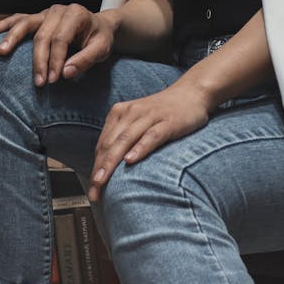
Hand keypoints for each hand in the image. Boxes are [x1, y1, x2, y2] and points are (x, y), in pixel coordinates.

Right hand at [0, 4, 118, 86]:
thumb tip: (65, 73)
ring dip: (13, 38)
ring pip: (26, 24)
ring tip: (2, 52)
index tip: (53, 80)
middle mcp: (58, 10)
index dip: (56, 60)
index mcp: (76, 14)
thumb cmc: (100, 38)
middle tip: (39, 82)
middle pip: (42, 35)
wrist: (99, 26)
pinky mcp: (38, 17)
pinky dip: (6, 24)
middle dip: (39, 60)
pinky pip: (19, 18)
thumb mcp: (102, 49)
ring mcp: (46, 12)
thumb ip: (86, 60)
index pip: (61, 39)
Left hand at [87, 84, 211, 202]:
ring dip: (111, 162)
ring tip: (102, 181)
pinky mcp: (167, 122)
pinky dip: (139, 148)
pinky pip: (151, 136)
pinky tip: (131, 160)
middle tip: (94, 191)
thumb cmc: (163, 112)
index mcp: (120, 113)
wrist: (192, 93)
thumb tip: (108, 167)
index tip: (92, 188)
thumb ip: (123, 139)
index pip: (102, 144)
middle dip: (99, 169)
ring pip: (125, 140)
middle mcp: (131, 113)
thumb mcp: (138, 122)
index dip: (95, 167)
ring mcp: (149, 116)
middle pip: (110, 144)